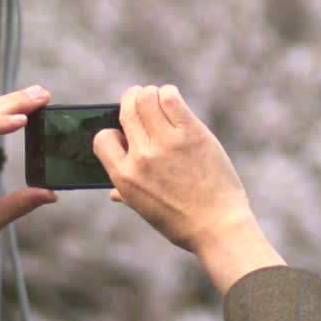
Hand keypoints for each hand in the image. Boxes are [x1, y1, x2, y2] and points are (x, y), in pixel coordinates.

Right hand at [92, 85, 283, 292]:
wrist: (218, 227)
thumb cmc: (182, 222)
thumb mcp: (145, 210)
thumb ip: (126, 194)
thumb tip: (113, 193)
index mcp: (124, 177)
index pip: (103, 138)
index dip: (114, 131)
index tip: (127, 133)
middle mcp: (141, 157)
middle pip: (127, 110)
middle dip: (132, 99)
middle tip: (141, 98)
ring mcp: (166, 143)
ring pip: (147, 97)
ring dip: (151, 94)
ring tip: (159, 100)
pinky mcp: (191, 133)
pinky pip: (171, 98)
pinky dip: (169, 94)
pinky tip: (173, 101)